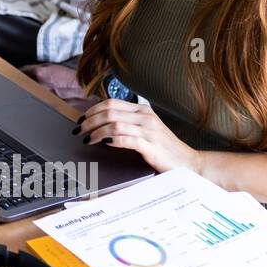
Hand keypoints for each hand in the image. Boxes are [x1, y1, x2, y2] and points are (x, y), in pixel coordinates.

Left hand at [75, 99, 201, 172]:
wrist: (188, 163)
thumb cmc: (164, 148)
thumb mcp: (145, 129)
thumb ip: (128, 122)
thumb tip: (101, 122)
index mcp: (142, 110)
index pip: (111, 103)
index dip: (92, 110)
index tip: (81, 119)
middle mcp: (145, 116)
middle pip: (108, 112)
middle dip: (89, 121)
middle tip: (78, 130)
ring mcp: (148, 130)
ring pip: (113, 124)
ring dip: (96, 131)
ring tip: (87, 139)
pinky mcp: (150, 145)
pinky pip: (125, 138)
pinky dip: (110, 139)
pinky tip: (103, 143)